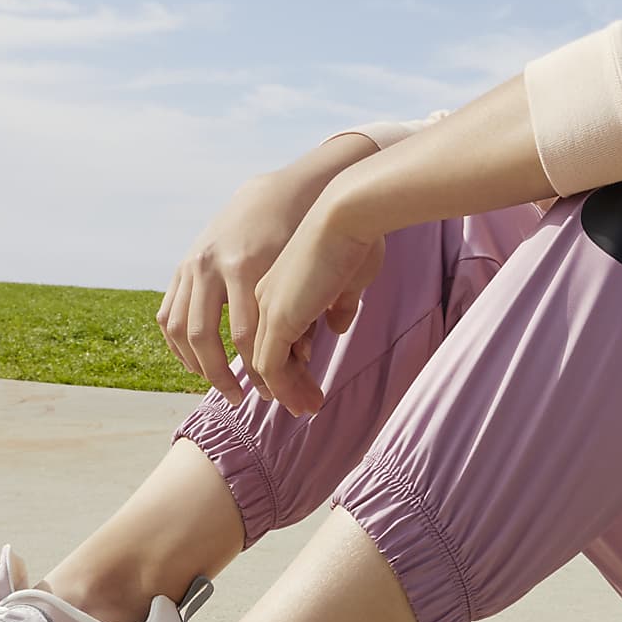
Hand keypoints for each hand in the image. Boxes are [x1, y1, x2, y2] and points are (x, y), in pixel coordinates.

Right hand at [156, 171, 320, 406]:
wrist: (278, 194)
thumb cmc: (303, 238)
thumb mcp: (305, 276)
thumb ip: (302, 317)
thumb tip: (298, 365)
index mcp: (247, 266)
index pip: (246, 336)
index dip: (258, 371)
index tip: (272, 393)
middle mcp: (213, 265)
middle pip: (206, 337)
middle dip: (222, 375)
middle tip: (240, 398)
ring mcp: (193, 263)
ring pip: (179, 328)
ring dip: (195, 364)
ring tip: (217, 383)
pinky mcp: (182, 265)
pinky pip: (167, 314)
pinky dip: (177, 344)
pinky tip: (195, 362)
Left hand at [252, 199, 385, 416]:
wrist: (348, 213)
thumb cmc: (357, 235)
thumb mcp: (347, 276)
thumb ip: (339, 303)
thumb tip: (337, 325)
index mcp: (276, 280)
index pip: (276, 330)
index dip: (290, 359)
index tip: (306, 380)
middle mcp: (264, 294)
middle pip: (265, 350)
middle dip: (284, 382)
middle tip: (304, 405)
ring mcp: (267, 307)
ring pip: (265, 363)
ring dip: (285, 391)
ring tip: (306, 408)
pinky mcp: (278, 319)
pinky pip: (271, 366)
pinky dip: (284, 388)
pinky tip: (302, 401)